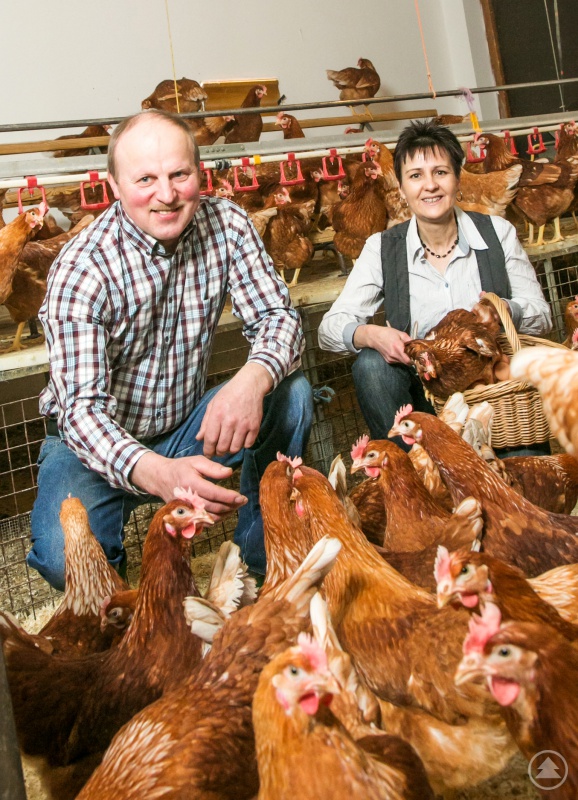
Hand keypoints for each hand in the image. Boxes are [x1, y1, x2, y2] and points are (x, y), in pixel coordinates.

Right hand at [131, 451, 246, 518]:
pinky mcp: (185, 515)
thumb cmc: (181, 468)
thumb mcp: (196, 461)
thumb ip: (213, 467)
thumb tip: (229, 472)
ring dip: (225, 514)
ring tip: (235, 507)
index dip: (229, 497)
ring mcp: (186, 509)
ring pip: (209, 518)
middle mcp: (188, 498)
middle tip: (242, 501)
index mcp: (191, 483)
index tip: (241, 497)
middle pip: (213, 507)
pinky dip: (215, 519)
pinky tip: (224, 512)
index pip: (213, 493)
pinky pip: (202, 522)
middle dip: (231, 506)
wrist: (161, 478)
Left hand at [197, 362, 273, 456]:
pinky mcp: (255, 426)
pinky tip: (240, 441)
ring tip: (229, 447)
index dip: (208, 450)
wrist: (249, 385)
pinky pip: (248, 444)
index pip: (210, 440)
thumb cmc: (228, 393)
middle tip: (218, 451)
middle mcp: (230, 421)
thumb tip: (199, 438)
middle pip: (222, 447)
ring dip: (230, 451)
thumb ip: (205, 422)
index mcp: (217, 415)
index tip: (208, 453)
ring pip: (235, 448)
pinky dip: (243, 446)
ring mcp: (244, 425)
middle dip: (218, 452)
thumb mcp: (213, 404)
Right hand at [354, 324, 411, 363]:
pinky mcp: (388, 361)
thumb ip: (409, 339)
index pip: (409, 360)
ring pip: (402, 362)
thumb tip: (416, 344)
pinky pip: (397, 361)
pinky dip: (400, 358)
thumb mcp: (400, 333)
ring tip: (404, 351)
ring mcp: (390, 359)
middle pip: (406, 363)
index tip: (417, 355)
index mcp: (397, 348)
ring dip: (405, 358)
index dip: (414, 359)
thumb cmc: (386, 333)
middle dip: (411, 358)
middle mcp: (394, 355)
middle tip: (413, 353)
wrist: (374, 337)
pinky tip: (398, 352)